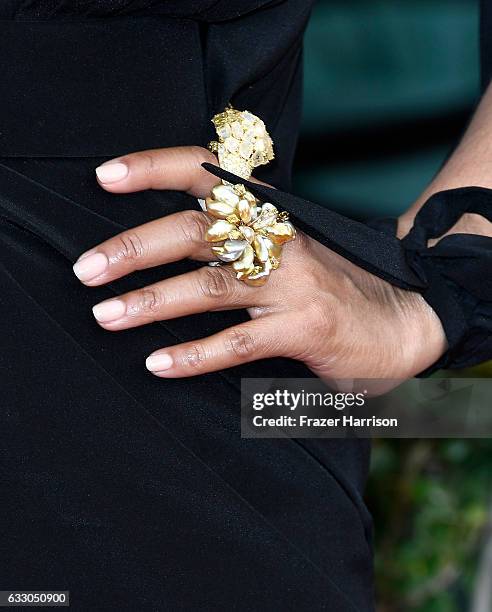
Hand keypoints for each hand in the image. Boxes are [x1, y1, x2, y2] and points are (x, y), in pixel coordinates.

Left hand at [73, 146, 445, 388]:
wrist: (405, 316)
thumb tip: (169, 253)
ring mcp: (293, 283)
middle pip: (196, 230)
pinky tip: (159, 364)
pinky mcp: (305, 327)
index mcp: (271, 214)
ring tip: (106, 315)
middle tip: (87, 270)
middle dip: (135, 247)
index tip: (105, 175)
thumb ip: (242, 241)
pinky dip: (195, 354)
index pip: (208, 173)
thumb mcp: (290, 248)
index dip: (155, 168)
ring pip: (209, 286)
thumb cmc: (335, 283)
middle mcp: (279, 239)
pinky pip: (238, 341)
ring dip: (151, 301)